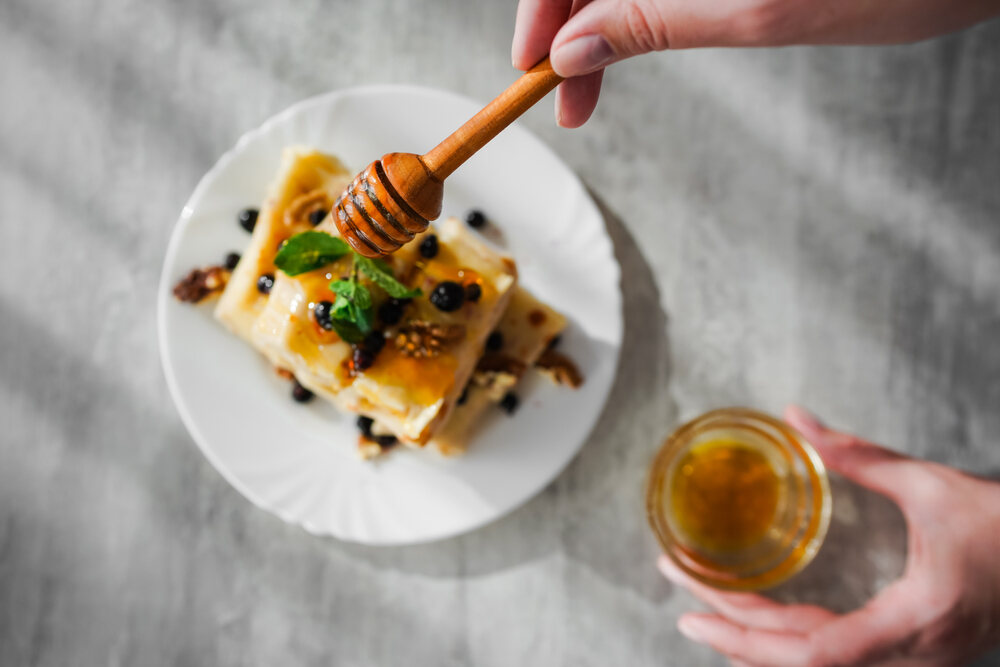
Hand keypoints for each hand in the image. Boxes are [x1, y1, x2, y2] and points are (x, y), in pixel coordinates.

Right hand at [512, 0, 999, 126]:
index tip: (534, 68)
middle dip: (572, 18)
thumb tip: (576, 44)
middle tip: (570, 90)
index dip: (542, 8)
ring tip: (599, 73)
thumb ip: (654, 18)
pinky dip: (644, 0)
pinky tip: (640, 33)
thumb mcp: (759, 8)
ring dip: (605, 13)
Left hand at [658, 405, 999, 665]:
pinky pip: (842, 660)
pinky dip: (794, 646)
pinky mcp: (916, 656)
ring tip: (711, 616)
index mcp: (916, 618)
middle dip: (737, 638)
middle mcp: (915, 656)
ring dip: (761, 646)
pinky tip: (765, 628)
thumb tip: (797, 417)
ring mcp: (918, 664)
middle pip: (805, 666)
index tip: (696, 613)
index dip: (748, 637)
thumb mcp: (929, 484)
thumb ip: (856, 455)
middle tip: (684, 606)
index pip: (817, 652)